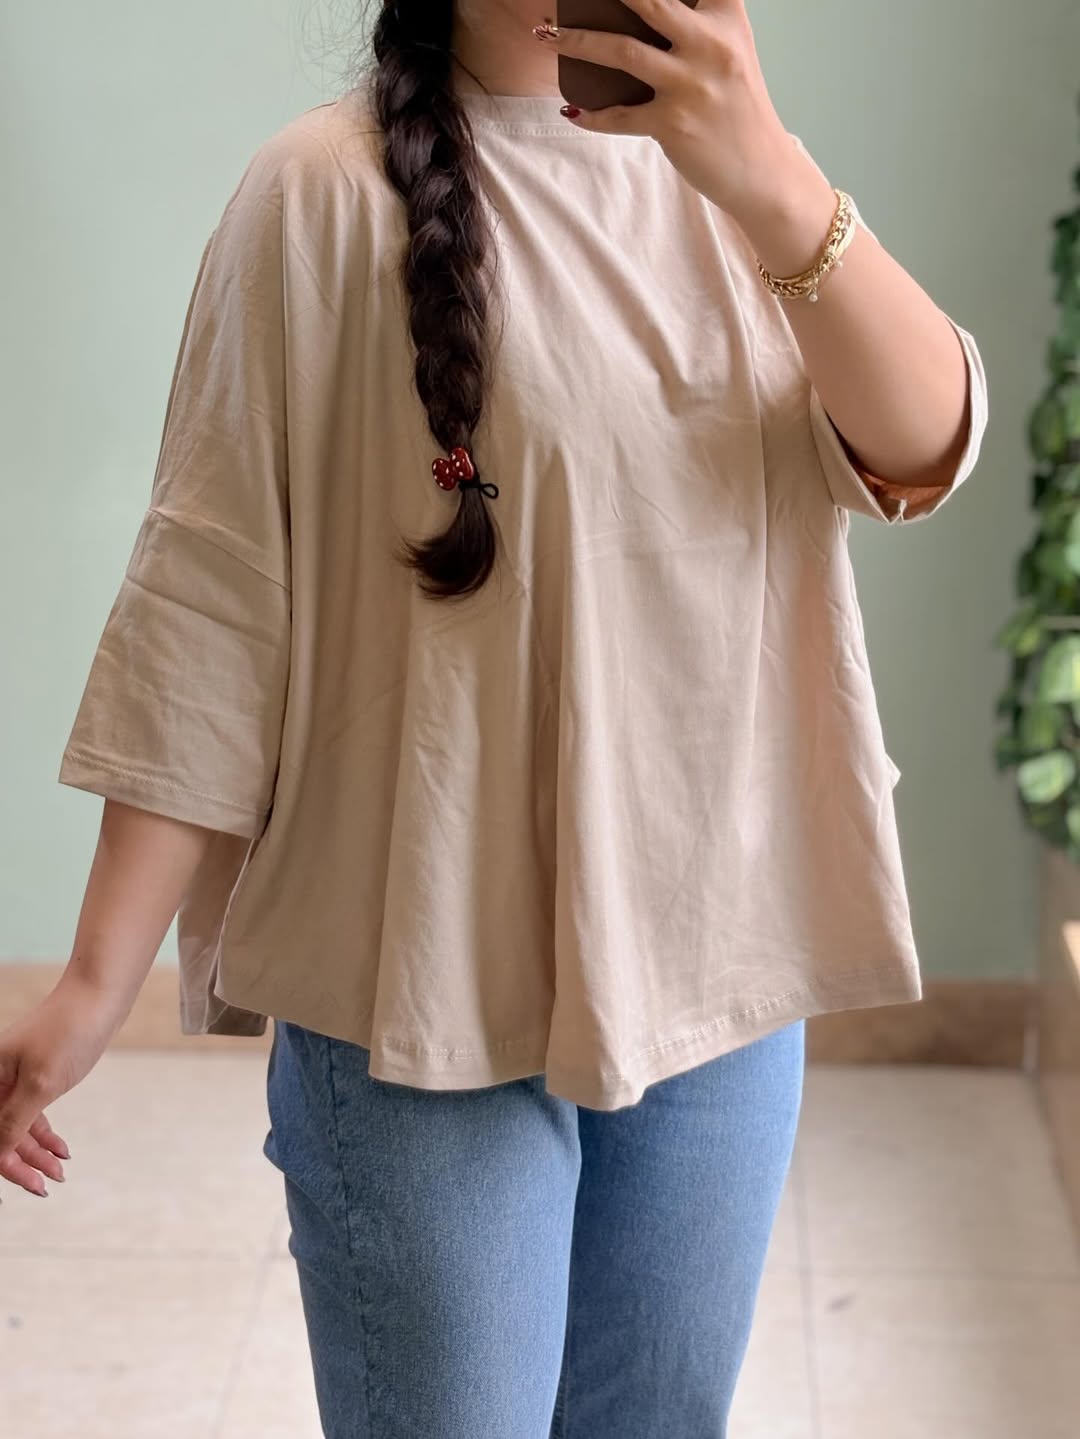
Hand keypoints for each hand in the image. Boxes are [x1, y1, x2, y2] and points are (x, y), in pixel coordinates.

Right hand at [0, 976, 123, 1197]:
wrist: (98, 995)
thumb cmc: (68, 1032)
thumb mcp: (41, 1084)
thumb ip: (13, 1122)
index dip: (5, 1165)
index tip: (28, 1187)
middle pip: (1, 1132)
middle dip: (22, 1162)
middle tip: (48, 1186)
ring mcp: (15, 1076)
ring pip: (18, 1125)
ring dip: (37, 1151)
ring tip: (60, 1173)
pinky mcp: (35, 1074)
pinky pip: (32, 1111)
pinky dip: (45, 1132)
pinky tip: (62, 1151)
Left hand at [533, 0, 820, 232]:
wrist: (763, 171)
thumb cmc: (737, 109)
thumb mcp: (729, 52)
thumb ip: (695, 25)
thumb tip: (635, 13)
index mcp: (727, 17)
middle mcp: (711, 44)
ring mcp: (691, 85)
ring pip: (621, 51)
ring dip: (574, 41)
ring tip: (545, 34)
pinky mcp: (674, 125)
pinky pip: (619, 116)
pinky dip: (592, 116)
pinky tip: (572, 111)